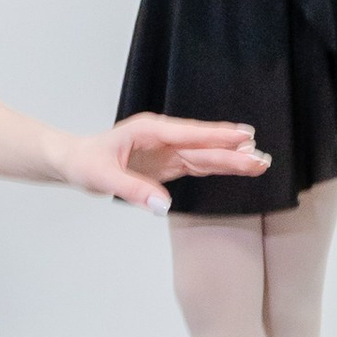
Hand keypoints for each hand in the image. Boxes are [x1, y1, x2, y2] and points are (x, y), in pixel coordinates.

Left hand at [59, 118, 270, 211]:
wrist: (75, 161)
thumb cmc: (85, 162)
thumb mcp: (102, 177)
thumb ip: (133, 190)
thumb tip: (163, 205)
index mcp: (149, 130)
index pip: (189, 134)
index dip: (216, 137)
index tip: (243, 137)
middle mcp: (163, 137)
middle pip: (204, 145)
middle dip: (233, 151)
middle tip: (261, 158)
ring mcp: (169, 150)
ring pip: (206, 155)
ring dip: (232, 159)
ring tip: (261, 163)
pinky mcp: (170, 163)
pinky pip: (200, 165)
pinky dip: (221, 167)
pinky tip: (241, 167)